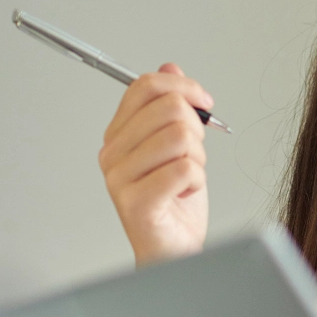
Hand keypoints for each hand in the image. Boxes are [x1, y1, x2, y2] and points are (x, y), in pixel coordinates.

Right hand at [98, 62, 211, 264]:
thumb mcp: (177, 146)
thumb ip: (170, 107)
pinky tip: (185, 192)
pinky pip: (185, 168)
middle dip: (196, 129)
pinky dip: (198, 180)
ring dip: (198, 157)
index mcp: (118, 135)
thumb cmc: (175, 202)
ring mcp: (119, 178)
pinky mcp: (136, 202)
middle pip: (168, 108)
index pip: (144, 87)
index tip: (204, 101)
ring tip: (187, 176)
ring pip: (180, 137)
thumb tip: (169, 67)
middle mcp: (112, 154)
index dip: (182, 86)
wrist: (173, 249)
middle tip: (193, 154)